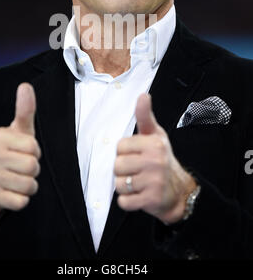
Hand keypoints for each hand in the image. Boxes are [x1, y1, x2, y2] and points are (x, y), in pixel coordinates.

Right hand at [0, 83, 40, 221]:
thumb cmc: (11, 151)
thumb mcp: (18, 131)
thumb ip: (25, 109)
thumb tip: (26, 85)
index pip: (34, 147)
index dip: (34, 151)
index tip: (24, 151)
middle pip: (33, 166)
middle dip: (33, 169)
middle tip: (21, 166)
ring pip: (30, 185)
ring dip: (30, 184)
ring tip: (18, 178)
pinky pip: (22, 201)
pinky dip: (23, 199)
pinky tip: (13, 191)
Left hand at [114, 94, 196, 223]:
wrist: (180, 191)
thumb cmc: (162, 159)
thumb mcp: (155, 135)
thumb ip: (145, 116)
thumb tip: (143, 95)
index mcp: (154, 143)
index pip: (120, 146)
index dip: (125, 152)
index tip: (137, 155)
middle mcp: (155, 161)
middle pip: (117, 165)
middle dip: (124, 170)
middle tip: (138, 171)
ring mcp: (154, 181)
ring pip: (119, 184)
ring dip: (126, 187)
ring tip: (139, 183)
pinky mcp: (151, 200)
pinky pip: (124, 201)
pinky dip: (128, 201)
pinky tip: (139, 195)